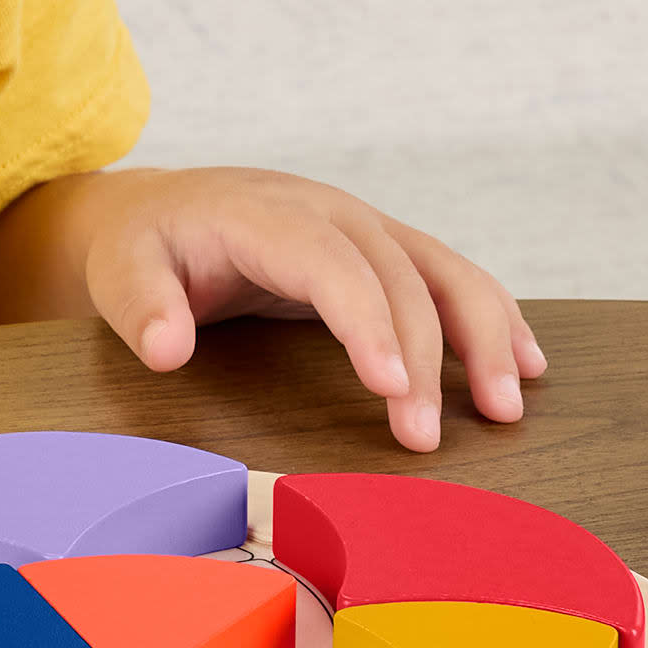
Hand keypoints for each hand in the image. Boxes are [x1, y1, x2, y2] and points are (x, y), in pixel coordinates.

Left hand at [72, 168, 542, 451]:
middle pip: (397, 276)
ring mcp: (363, 226)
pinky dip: (493, 316)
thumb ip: (141, 306)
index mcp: (267, 215)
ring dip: (483, 335)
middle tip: (424, 439)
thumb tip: (169, 349)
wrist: (161, 208)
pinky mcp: (381, 248)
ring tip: (505, 407)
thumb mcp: (120, 269)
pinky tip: (526, 363)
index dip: (367, 322)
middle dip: (423, 357)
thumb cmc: (145, 245)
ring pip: (442, 270)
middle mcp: (329, 212)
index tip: (390, 389)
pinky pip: (448, 275)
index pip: (331, 264)